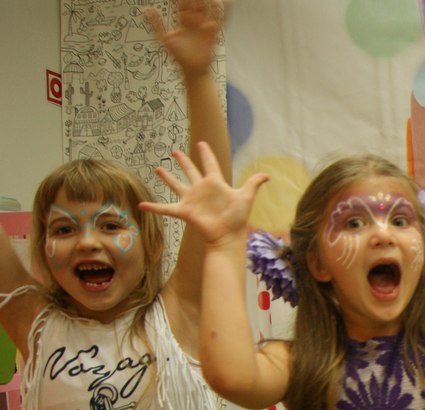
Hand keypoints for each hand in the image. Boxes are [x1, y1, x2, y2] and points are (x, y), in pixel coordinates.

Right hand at [140, 142, 266, 246]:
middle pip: (190, 171)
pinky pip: (166, 209)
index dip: (206, 154)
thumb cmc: (237, 217)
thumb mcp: (246, 197)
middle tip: (174, 151)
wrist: (227, 235)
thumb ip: (253, 183)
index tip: (201, 143)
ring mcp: (191, 200)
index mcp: (215, 183)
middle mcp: (201, 189)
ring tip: (158, 168)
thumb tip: (268, 174)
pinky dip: (154, 207)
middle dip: (183, 162)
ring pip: (176, 185)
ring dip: (167, 178)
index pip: (210, 164)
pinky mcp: (184, 211)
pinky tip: (141, 205)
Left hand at [145, 0, 225, 76]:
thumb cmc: (179, 56)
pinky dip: (226, 11)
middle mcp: (195, 21)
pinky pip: (221, 20)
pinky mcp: (214, 32)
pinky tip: (229, 2)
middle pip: (196, 4)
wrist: (192, 70)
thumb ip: (156, 23)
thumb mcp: (164, 39)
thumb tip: (147, 8)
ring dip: (208, 1)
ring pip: (208, 9)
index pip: (182, 4)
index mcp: (183, 20)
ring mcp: (205, 26)